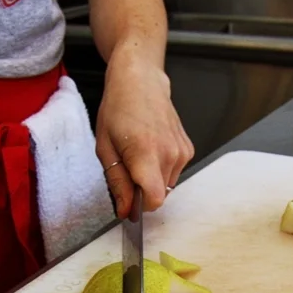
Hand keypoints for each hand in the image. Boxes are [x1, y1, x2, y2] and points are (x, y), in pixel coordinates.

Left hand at [94, 50, 193, 218]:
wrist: (140, 80)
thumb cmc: (118, 108)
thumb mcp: (105, 148)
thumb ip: (117, 183)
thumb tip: (125, 211)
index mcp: (146, 153)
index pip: (153, 200)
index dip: (138, 206)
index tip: (127, 198)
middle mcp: (170, 154)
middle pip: (158, 195)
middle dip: (141, 190)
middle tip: (127, 165)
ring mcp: (182, 152)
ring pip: (166, 186)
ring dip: (151, 179)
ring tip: (138, 153)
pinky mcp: (188, 149)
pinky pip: (173, 173)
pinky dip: (160, 168)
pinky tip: (151, 147)